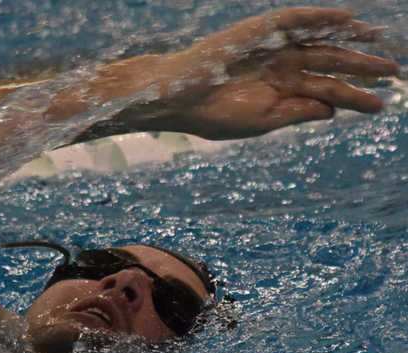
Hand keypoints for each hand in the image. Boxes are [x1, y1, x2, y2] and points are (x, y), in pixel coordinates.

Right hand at [150, 7, 399, 138]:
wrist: (179, 97)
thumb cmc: (214, 115)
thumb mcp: (262, 120)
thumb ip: (297, 111)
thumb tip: (331, 109)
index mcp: (281, 91)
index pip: (326, 91)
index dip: (353, 97)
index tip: (379, 105)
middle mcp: (281, 66)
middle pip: (329, 62)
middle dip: (360, 67)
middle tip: (391, 71)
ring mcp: (272, 47)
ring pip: (319, 39)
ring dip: (347, 38)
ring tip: (377, 38)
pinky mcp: (260, 31)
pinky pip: (296, 20)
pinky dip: (320, 17)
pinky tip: (345, 19)